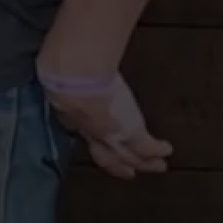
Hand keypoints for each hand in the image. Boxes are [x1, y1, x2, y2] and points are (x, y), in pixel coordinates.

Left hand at [38, 70, 172, 178]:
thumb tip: (58, 50)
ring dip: (143, 163)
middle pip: (104, 155)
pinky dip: (157, 151)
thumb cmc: (60, 70)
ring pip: (128, 156)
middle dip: (116, 164)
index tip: (95, 139)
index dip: (90, 137)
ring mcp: (111, 135)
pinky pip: (147, 148)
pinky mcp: (130, 133)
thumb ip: (60, 67)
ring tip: (156, 166)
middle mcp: (89, 130)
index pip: (82, 131)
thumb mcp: (57, 71)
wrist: (74, 80)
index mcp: (71, 114)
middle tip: (127, 172)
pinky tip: (166, 151)